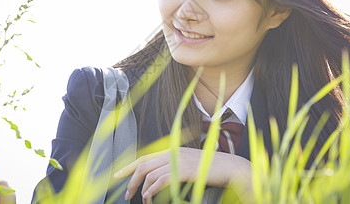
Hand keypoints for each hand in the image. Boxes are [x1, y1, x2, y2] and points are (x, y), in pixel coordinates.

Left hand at [113, 147, 251, 202]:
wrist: (230, 167)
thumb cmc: (212, 168)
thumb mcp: (190, 164)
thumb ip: (175, 166)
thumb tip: (160, 177)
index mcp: (173, 150)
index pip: (145, 157)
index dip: (130, 166)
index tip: (118, 175)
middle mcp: (173, 153)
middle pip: (143, 164)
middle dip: (131, 180)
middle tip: (127, 194)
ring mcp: (178, 161)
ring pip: (150, 174)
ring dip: (142, 189)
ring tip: (142, 201)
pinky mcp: (183, 171)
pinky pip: (160, 181)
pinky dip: (152, 191)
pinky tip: (150, 199)